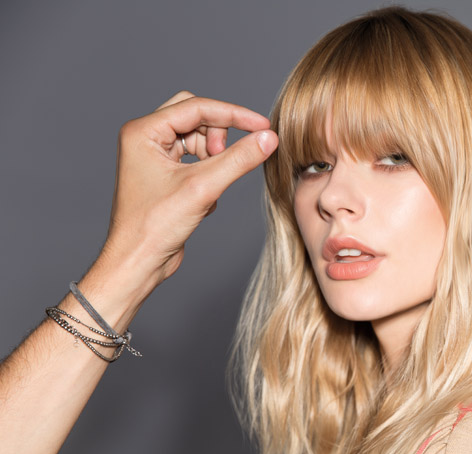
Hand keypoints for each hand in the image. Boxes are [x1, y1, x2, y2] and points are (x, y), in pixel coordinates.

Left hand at [101, 91, 277, 287]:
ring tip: (212, 184)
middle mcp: (145, 139)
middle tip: (227, 158)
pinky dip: (209, 173)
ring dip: (214, 157)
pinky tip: (204, 198)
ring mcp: (154, 156)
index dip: (234, 115)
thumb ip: (239, 159)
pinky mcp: (164, 174)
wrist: (138, 262)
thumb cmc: (154, 227)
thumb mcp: (203, 188)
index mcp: (143, 132)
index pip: (197, 108)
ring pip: (198, 138)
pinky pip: (197, 159)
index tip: (263, 126)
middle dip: (219, 135)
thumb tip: (268, 138)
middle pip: (196, 116)